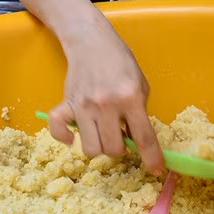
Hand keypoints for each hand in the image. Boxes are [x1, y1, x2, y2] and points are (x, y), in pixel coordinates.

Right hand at [48, 29, 164, 174]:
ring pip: (90, 148)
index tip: (155, 171)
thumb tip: (137, 141)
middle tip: (119, 136)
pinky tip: (74, 135)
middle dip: (119, 149)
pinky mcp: (66, 103)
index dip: (152, 158)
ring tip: (101, 133)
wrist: (91, 42)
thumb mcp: (140, 84)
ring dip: (98, 146)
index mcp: (130, 97)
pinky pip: (58, 130)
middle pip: (113, 149)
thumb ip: (139, 112)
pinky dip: (64, 138)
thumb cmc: (120, 62)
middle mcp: (106, 104)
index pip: (144, 137)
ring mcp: (84, 105)